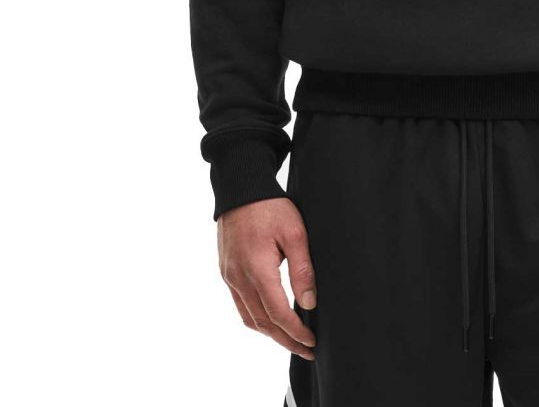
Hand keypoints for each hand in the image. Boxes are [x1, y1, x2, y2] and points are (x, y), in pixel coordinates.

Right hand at [217, 197, 317, 359]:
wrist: (240, 188)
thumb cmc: (270, 206)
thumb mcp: (295, 233)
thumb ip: (302, 269)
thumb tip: (309, 303)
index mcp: (257, 269)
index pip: (278, 313)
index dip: (296, 332)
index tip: (312, 341)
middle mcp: (238, 278)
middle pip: (262, 323)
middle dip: (286, 340)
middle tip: (306, 350)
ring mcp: (229, 276)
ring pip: (249, 317)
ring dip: (270, 333)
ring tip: (291, 340)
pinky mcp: (226, 271)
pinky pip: (240, 305)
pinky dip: (257, 318)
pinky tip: (271, 320)